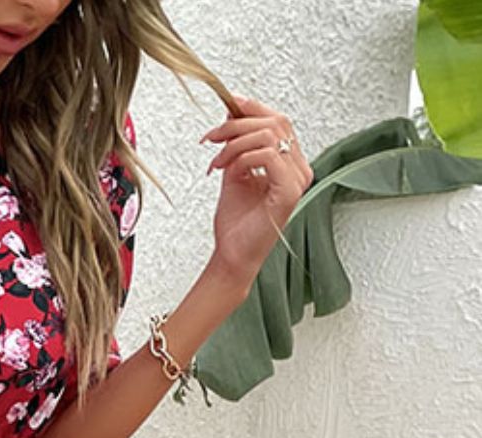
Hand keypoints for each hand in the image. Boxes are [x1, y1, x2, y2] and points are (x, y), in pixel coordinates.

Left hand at [201, 93, 313, 288]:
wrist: (233, 256)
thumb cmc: (236, 223)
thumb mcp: (234, 172)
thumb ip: (238, 145)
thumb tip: (232, 112)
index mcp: (290, 163)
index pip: (278, 120)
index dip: (252, 108)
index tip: (226, 107)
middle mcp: (299, 169)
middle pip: (276, 121)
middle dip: (237, 124)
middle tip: (212, 137)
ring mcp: (297, 180)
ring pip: (270, 135)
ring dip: (234, 143)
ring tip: (216, 162)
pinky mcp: (289, 191)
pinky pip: (267, 155)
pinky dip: (242, 158)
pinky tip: (229, 172)